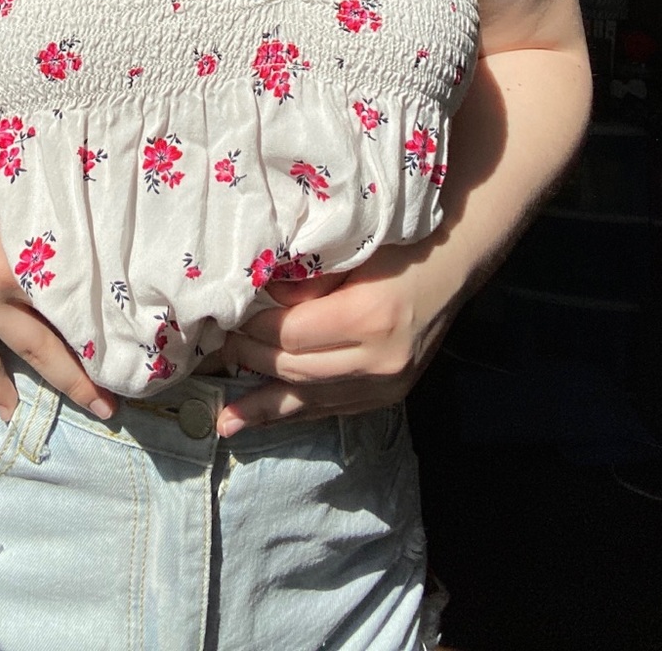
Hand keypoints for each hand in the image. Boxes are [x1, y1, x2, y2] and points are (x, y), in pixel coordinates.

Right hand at [0, 128, 117, 424]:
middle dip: (99, 361)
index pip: (86, 288)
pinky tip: (10, 414)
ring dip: (66, 381)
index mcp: (29, 247)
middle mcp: (7, 282)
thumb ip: (54, 209)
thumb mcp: (16, 181)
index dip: (117, 312)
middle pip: (65, 328)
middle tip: (135, 386)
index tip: (149, 332)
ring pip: (32, 351)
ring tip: (100, 408)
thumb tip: (104, 217)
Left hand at [215, 242, 462, 436]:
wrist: (451, 269)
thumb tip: (257, 300)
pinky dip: (295, 412)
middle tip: (220, 349)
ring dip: (264, 405)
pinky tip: (263, 422)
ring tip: (226, 420)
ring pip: (310, 399)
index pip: (292, 334)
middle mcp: (379, 359)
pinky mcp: (388, 397)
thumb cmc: (396, 250)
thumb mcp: (350, 253)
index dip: (254, 329)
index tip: (229, 317)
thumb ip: (306, 281)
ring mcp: (386, 385)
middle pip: (296, 369)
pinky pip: (331, 409)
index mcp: (369, 316)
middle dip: (252, 359)